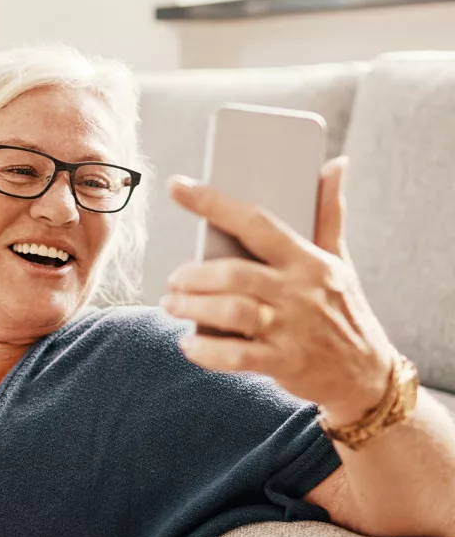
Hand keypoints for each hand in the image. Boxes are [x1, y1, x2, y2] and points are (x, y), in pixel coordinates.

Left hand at [160, 157, 395, 425]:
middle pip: (234, 273)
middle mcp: (299, 291)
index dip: (213, 203)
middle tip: (173, 280)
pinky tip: (189, 344)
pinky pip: (236, 355)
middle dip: (193, 275)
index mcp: (308, 259)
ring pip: (231, 310)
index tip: (178, 186)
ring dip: (192, 307)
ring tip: (171, 304)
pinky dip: (205, 351)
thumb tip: (335, 164)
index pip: (256, 222)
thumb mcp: (340, 260)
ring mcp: (292, 328)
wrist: (366, 372)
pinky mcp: (284, 362)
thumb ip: (329, 215)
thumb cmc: (342, 310)